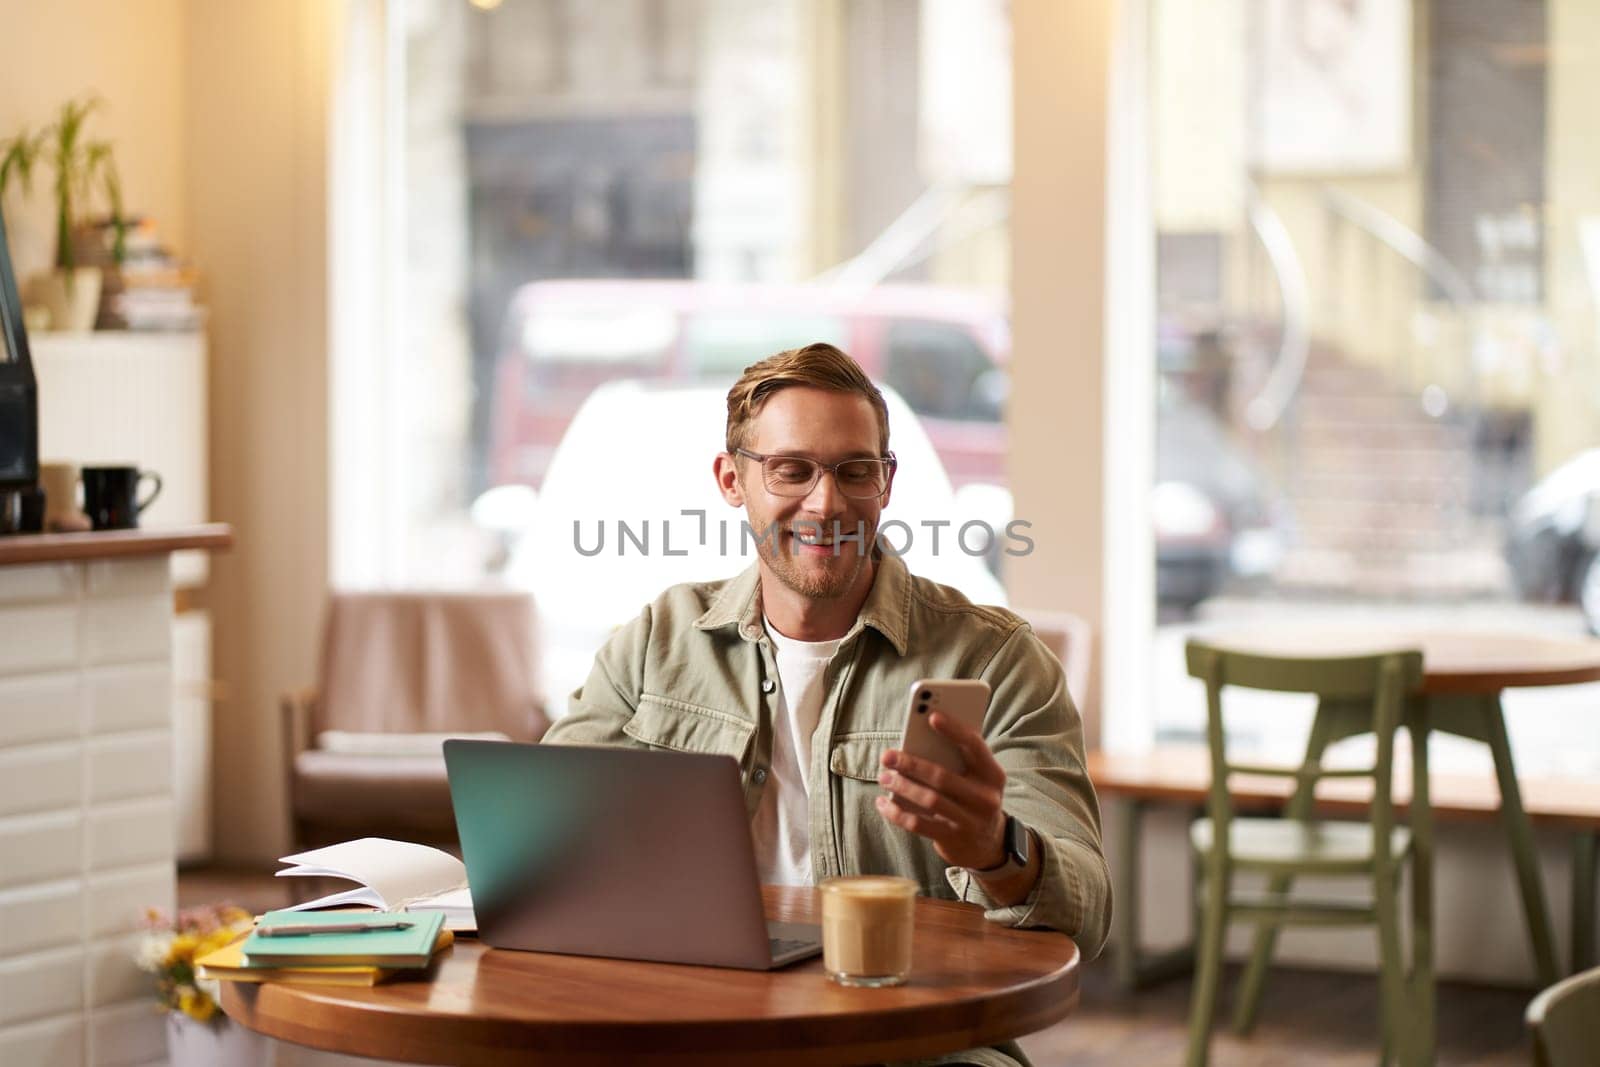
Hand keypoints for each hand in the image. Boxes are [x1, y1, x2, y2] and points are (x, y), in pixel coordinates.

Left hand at [874, 711, 1007, 870]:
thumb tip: (916, 743)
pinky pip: (918, 825)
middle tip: (887, 755)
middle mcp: (985, 798)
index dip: (954, 730)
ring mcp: (970, 821)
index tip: (931, 716)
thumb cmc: (973, 798)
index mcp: (993, 775)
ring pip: (929, 800)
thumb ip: (957, 760)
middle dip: (910, 764)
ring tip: (883, 777)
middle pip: (942, 776)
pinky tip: (883, 803)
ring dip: (901, 786)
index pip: (974, 747)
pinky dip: (897, 813)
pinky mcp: (952, 839)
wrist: (989, 844)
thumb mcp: (977, 779)